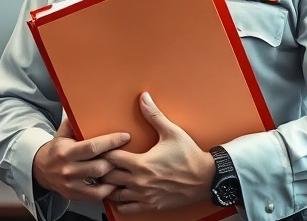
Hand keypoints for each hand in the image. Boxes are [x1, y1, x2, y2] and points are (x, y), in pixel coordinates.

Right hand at [32, 118, 131, 200]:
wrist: (40, 169)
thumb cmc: (57, 149)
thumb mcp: (62, 133)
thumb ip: (73, 122)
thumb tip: (84, 107)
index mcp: (66, 151)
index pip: (92, 147)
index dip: (111, 142)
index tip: (125, 137)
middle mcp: (68, 169)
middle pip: (99, 166)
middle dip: (115, 159)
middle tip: (128, 153)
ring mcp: (71, 184)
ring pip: (100, 180)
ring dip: (114, 173)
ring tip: (124, 166)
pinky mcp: (74, 195)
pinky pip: (97, 195)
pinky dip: (108, 189)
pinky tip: (115, 181)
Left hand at [101, 92, 215, 213]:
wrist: (206, 178)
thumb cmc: (189, 156)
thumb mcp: (171, 132)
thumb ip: (154, 115)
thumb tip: (144, 98)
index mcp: (141, 163)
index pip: (110, 158)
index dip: (103, 152)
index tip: (102, 148)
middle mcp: (139, 182)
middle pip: (107, 177)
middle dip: (102, 169)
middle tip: (100, 163)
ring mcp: (144, 195)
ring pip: (114, 194)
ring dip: (109, 186)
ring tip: (108, 178)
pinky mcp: (151, 205)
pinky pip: (126, 208)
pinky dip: (119, 203)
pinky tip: (120, 194)